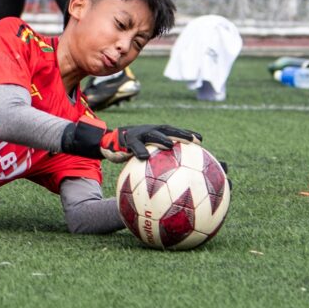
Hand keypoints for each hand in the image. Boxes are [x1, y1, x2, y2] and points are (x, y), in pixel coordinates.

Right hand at [61, 121, 201, 162]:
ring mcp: (137, 135)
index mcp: (155, 133)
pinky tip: (144, 158)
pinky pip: (133, 146)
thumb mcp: (145, 155)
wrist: (107, 144)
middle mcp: (148, 131)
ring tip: (170, 145)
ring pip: (152, 134)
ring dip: (161, 138)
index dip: (187, 134)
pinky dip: (139, 151)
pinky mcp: (126, 141)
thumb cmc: (129, 151)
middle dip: (180, 133)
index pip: (174, 131)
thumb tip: (174, 177)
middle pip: (167, 130)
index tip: (201, 140)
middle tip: (193, 140)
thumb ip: (156, 161)